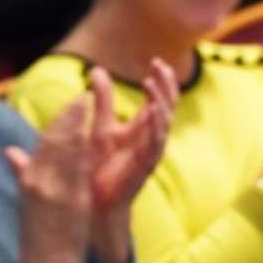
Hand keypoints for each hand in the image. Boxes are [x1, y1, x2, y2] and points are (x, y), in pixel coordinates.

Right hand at [5, 91, 93, 262]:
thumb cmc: (37, 238)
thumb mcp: (25, 201)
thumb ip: (22, 172)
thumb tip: (10, 151)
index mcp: (29, 180)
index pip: (44, 144)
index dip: (58, 123)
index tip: (70, 107)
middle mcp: (38, 181)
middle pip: (54, 141)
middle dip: (69, 117)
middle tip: (82, 96)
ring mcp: (54, 190)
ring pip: (66, 150)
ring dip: (78, 125)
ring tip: (89, 106)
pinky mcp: (71, 201)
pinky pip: (78, 170)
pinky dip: (84, 150)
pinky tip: (93, 134)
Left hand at [87, 60, 176, 262]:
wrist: (95, 201)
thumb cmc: (100, 166)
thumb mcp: (101, 125)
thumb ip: (103, 99)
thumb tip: (96, 69)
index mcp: (143, 129)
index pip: (159, 99)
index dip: (160, 81)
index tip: (155, 61)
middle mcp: (151, 138)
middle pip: (167, 106)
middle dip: (166, 85)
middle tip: (159, 65)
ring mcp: (150, 152)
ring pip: (164, 122)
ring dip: (161, 100)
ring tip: (152, 81)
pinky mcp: (144, 165)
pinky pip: (155, 143)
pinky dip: (156, 125)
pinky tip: (153, 109)